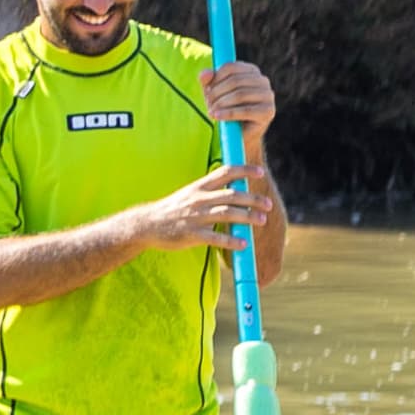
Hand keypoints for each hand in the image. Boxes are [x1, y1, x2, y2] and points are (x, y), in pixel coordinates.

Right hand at [138, 163, 272, 249]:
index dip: (244, 170)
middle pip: (232, 195)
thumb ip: (211, 190)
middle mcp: (199, 199)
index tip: (260, 172)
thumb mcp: (190, 193)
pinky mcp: (191, 234)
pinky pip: (214, 237)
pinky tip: (243, 243)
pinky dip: (230, 240)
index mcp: (199, 186)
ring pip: (227, 213)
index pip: (225, 172)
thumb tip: (237, 188)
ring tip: (262, 221)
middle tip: (268, 205)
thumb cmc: (173, 208)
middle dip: (253, 199)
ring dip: (247, 217)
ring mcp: (195, 217)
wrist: (146, 224)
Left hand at [202, 61, 277, 130]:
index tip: (207, 90)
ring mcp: (268, 96)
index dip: (215, 78)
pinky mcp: (268, 111)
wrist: (238, 134)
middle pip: (235, 81)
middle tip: (208, 104)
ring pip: (240, 94)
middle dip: (217, 93)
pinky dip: (228, 113)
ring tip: (211, 112)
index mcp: (251, 71)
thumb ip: (208, 82)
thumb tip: (206, 73)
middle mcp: (263, 81)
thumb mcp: (214, 94)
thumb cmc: (226, 109)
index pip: (231, 67)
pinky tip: (218, 117)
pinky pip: (246, 110)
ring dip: (221, 104)